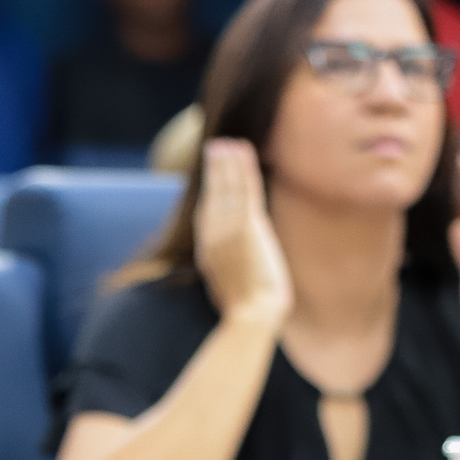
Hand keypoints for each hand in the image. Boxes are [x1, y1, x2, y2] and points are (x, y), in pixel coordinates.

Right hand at [193, 139, 291, 328]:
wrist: (252, 316)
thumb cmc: (248, 308)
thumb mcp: (232, 283)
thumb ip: (231, 264)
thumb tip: (238, 259)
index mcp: (208, 250)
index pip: (207, 212)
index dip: (209, 188)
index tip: (211, 170)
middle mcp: (213, 236)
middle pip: (213, 195)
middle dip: (214, 170)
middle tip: (215, 145)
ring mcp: (228, 231)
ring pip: (226, 188)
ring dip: (227, 163)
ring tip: (229, 143)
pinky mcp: (246, 227)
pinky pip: (243, 190)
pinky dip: (242, 169)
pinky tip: (242, 152)